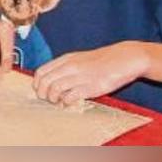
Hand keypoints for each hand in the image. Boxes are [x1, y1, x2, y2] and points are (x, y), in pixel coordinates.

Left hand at [32, 42, 147, 106]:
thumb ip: (65, 66)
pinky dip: (66, 102)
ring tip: (57, 101)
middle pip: (45, 82)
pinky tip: (69, 102)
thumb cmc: (101, 61)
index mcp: (66, 59)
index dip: (37, 83)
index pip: (41, 71)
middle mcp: (70, 67)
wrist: (124, 59)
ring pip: (55, 89)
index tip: (39, 89)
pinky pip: (71, 96)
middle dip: (42, 93)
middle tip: (47, 99)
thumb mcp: (79, 58)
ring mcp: (80, 77)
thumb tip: (51, 78)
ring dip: (53, 98)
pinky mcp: (91, 87)